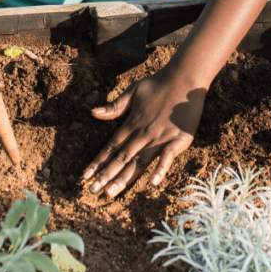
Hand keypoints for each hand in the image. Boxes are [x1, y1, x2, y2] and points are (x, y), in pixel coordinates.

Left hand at [82, 67, 205, 198]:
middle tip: (91, 191)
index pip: (111, 147)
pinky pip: (167, 157)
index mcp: (132, 123)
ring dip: (124, 178)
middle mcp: (143, 134)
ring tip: (110, 193)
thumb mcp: (133, 91)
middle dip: (105, 176)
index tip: (85, 176)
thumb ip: (115, 106)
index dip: (98, 162)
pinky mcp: (178, 139)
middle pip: (121, 159)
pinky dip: (160, 169)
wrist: (185, 78)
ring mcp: (160, 138)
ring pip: (139, 162)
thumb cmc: (158, 84)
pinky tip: (152, 182)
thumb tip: (92, 113)